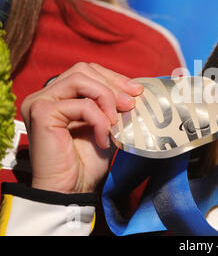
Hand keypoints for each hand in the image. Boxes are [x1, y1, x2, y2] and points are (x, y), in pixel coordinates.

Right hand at [21, 62, 143, 193]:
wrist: (73, 189)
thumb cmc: (87, 161)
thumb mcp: (107, 125)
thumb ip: (113, 105)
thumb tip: (134, 89)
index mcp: (59, 95)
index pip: (87, 71)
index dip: (113, 78)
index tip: (136, 91)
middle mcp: (45, 95)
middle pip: (83, 69)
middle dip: (113, 85)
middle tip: (131, 104)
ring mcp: (40, 102)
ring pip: (80, 79)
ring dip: (106, 98)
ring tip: (116, 122)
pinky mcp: (42, 113)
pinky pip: (81, 104)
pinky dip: (99, 120)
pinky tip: (104, 139)